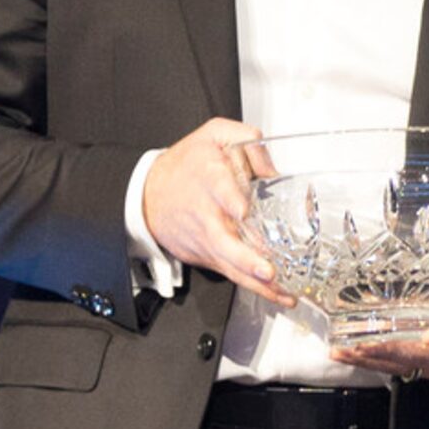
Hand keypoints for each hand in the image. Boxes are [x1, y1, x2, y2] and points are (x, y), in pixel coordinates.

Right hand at [142, 119, 292, 305]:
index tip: (241, 209)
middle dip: (245, 258)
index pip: (217, 188)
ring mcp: (205, 239)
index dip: (229, 199)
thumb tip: (272, 169)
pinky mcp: (205, 255)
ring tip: (280, 291)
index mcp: (209, 178)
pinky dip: (252, 285)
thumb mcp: (215, 135)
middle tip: (266, 269)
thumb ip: (248, 141)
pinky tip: (276, 293)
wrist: (148, 193)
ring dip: (255, 281)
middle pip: (222, 240)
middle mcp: (206, 213)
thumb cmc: (186, 165)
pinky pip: (230, 272)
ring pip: (229, 264)